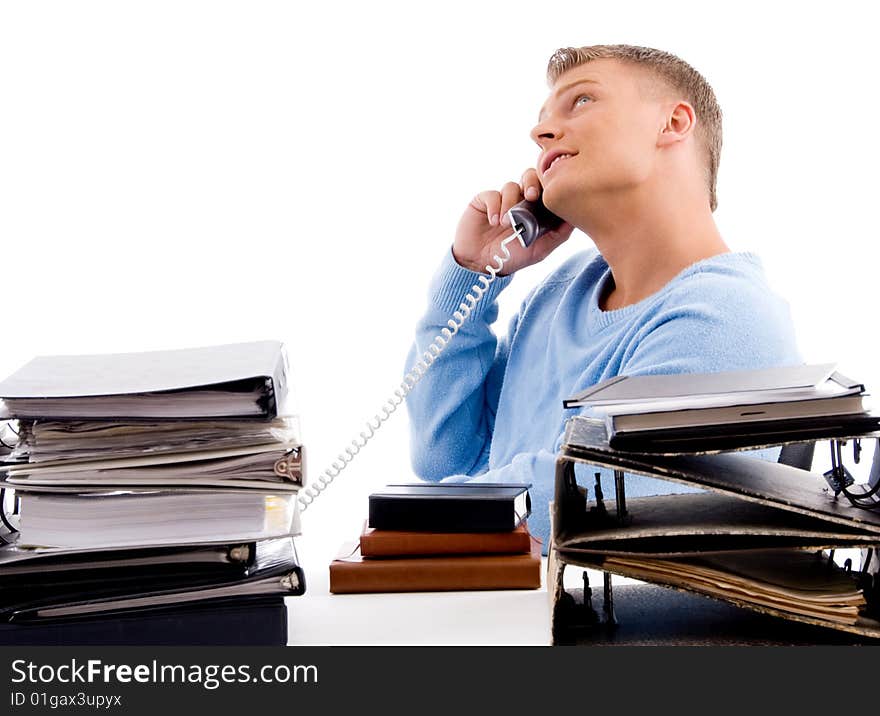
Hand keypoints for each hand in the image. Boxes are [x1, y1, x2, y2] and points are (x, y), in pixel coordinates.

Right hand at [453, 168, 573, 275]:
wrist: (482, 264)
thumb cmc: (512, 257)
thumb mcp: (541, 249)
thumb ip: (559, 234)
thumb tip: (576, 218)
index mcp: (535, 208)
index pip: (546, 187)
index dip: (549, 187)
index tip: (551, 197)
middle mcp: (520, 200)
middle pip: (530, 176)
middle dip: (532, 183)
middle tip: (532, 196)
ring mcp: (502, 199)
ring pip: (511, 186)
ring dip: (511, 203)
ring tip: (506, 224)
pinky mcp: (484, 200)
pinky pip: (492, 194)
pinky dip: (495, 207)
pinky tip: (494, 222)